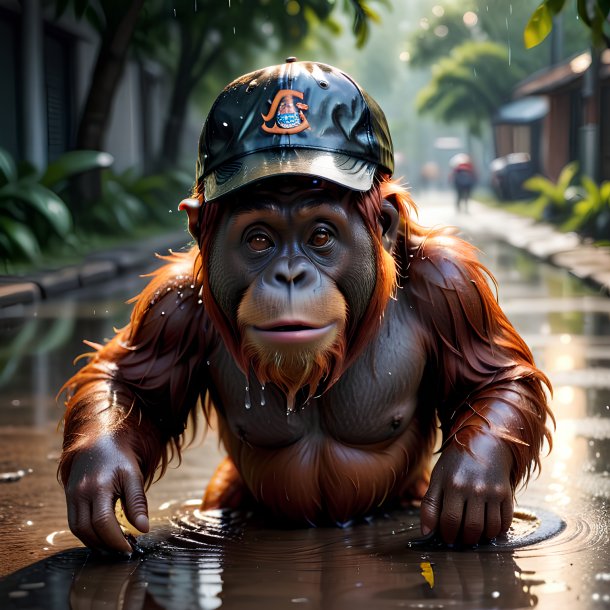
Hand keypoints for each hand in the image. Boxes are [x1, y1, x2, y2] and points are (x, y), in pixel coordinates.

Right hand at [64, 435, 148, 553]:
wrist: (99, 441)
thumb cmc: (120, 458)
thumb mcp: (133, 476)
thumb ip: (137, 502)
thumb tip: (143, 529)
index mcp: (98, 486)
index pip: (103, 522)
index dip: (116, 540)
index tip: (130, 549)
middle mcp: (80, 493)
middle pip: (88, 530)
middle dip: (106, 545)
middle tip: (124, 551)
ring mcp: (72, 496)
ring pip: (78, 529)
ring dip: (95, 543)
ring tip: (114, 547)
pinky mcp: (69, 498)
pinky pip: (74, 523)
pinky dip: (87, 534)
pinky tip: (102, 536)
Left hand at [420, 434, 513, 544]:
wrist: (484, 443)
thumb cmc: (456, 464)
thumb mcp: (438, 478)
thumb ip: (430, 505)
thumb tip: (426, 533)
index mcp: (453, 484)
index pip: (449, 521)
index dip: (447, 535)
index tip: (447, 537)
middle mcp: (474, 488)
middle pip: (471, 528)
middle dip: (464, 539)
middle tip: (461, 537)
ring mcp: (492, 491)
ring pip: (490, 529)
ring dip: (481, 536)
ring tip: (473, 531)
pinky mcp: (507, 493)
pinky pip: (505, 523)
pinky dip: (497, 530)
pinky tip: (487, 524)